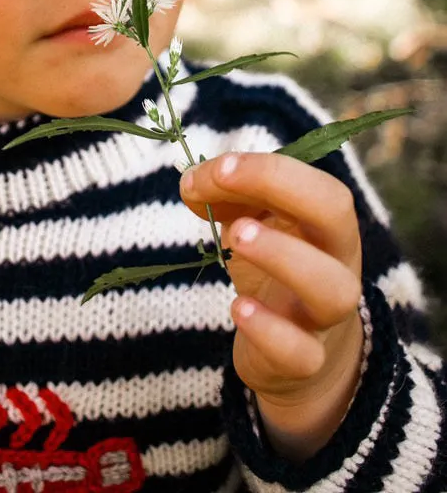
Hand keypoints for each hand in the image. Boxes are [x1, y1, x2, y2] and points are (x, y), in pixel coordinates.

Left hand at [180, 151, 363, 460]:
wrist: (295, 354)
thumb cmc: (273, 270)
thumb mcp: (254, 224)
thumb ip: (226, 195)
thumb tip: (192, 182)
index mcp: (324, 222)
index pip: (317, 183)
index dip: (270, 170)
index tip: (219, 169)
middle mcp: (336, 261)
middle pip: (337, 216)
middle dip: (286, 190)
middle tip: (231, 186)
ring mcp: (324, 314)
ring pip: (332, 289)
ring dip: (283, 256)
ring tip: (236, 239)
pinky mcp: (305, 361)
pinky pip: (302, 353)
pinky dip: (270, 330)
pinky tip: (239, 308)